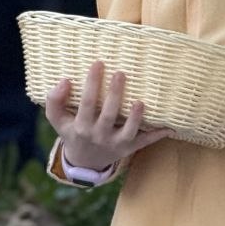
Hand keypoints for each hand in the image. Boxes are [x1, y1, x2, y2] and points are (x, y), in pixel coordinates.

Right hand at [43, 61, 175, 171]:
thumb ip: (54, 100)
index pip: (87, 103)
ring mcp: (116, 144)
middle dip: (115, 95)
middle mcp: (99, 136)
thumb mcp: (57, 119)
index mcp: (81, 127)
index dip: (92, 84)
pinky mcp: (129, 148)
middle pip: (109, 115)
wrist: (84, 161)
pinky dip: (157, 135)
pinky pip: (145, 142)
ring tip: (140, 101)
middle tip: (121, 73)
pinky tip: (170, 126)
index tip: (98, 63)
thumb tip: (65, 80)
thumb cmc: (72, 131)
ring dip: (136, 118)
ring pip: (128, 132)